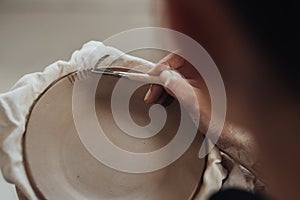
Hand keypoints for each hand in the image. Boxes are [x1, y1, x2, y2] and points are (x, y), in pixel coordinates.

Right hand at [144, 53, 258, 176]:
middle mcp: (206, 70)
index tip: (152, 77)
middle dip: (161, 79)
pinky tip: (165, 100)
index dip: (163, 65)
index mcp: (208, 67)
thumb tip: (162, 75)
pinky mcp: (201, 88)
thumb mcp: (194, 101)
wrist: (233, 135)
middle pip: (177, 66)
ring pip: (178, 76)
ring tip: (155, 99)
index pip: (180, 55)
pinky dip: (172, 91)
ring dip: (165, 86)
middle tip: (152, 94)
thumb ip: (176, 85)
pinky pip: (182, 84)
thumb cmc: (222, 119)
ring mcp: (203, 79)